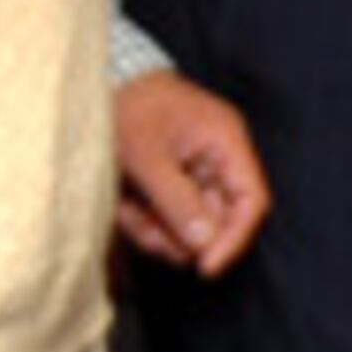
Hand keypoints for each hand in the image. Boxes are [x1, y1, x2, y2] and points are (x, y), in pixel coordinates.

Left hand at [114, 69, 271, 277]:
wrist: (99, 83)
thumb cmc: (127, 107)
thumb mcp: (148, 157)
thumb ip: (178, 201)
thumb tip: (205, 244)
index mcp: (225, 142)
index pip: (252, 201)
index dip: (235, 239)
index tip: (206, 268)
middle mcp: (217, 159)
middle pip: (218, 219)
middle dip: (181, 236)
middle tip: (147, 232)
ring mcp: (194, 172)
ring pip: (188, 225)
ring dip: (157, 230)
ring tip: (127, 211)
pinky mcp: (171, 182)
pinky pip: (166, 217)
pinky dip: (144, 220)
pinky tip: (123, 205)